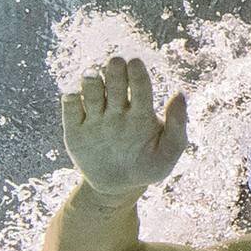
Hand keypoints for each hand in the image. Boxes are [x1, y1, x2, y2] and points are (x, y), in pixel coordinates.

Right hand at [61, 56, 187, 196]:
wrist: (118, 188)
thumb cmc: (147, 167)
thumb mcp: (168, 153)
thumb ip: (177, 125)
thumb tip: (179, 93)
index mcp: (141, 110)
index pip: (140, 86)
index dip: (137, 74)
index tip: (135, 63)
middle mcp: (118, 108)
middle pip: (115, 83)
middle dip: (114, 72)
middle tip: (115, 62)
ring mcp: (96, 117)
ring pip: (92, 91)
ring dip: (91, 82)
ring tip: (91, 77)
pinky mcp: (75, 128)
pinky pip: (71, 109)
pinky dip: (70, 99)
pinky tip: (74, 96)